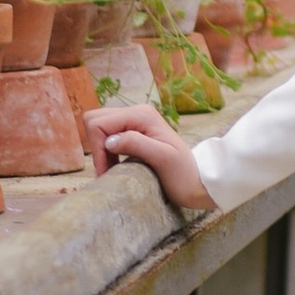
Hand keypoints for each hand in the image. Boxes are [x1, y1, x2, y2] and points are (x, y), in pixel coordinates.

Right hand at [86, 98, 216, 215]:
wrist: (198, 182)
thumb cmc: (183, 174)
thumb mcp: (163, 159)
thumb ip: (136, 144)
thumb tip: (109, 141)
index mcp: (141, 115)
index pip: (99, 123)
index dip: (98, 149)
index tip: (106, 171)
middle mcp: (136, 112)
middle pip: (95, 119)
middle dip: (96, 145)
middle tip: (106, 169)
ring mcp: (135, 120)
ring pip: (99, 126)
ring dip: (100, 149)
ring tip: (110, 170)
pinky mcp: (134, 131)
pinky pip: (108, 134)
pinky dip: (105, 150)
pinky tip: (115, 165)